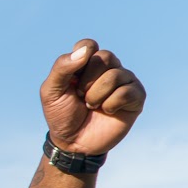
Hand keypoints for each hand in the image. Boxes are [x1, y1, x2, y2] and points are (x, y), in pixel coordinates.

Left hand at [39, 40, 144, 156]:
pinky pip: (128, 91)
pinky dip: (111, 104)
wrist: (73, 142)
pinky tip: (107, 111)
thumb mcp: (51, 91)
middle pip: (105, 57)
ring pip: (116, 75)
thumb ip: (62, 68)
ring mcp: (125, 81)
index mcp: (87, 63)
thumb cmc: (61, 115)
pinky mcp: (136, 97)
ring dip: (97, 95)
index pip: (89, 45)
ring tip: (92, 106)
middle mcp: (108, 68)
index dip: (80, 60)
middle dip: (87, 81)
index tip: (72, 80)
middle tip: (80, 96)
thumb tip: (86, 51)